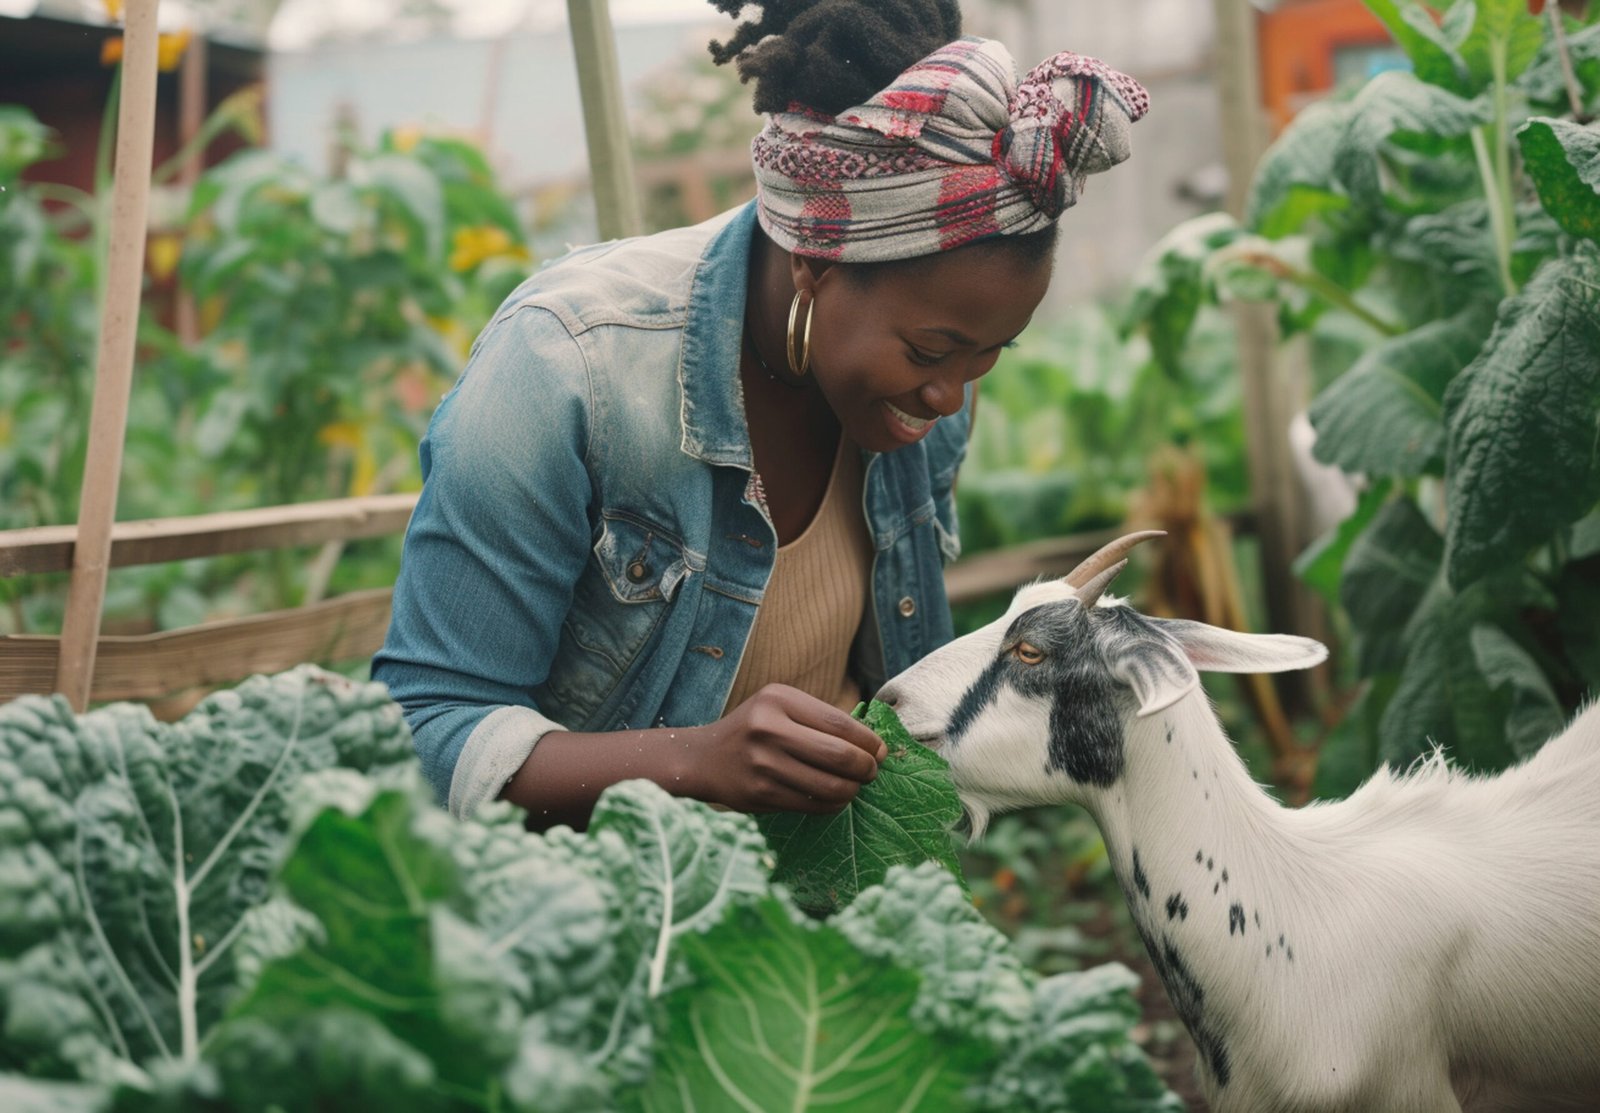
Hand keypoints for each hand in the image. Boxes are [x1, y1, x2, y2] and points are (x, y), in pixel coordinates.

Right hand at [688, 684, 886, 813]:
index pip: (840, 724)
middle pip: (839, 755)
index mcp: (778, 700)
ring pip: (829, 786)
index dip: (868, 741)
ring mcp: (763, 764)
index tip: (880, 751)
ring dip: (852, 790)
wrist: (704, 758)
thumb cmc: (755, 728)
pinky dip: (833, 804)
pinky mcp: (760, 794)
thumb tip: (873, 744)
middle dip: (866, 768)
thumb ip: (820, 719)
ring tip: (854, 786)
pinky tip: (835, 798)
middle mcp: (769, 729)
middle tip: (871, 772)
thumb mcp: (780, 705)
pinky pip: (812, 805)